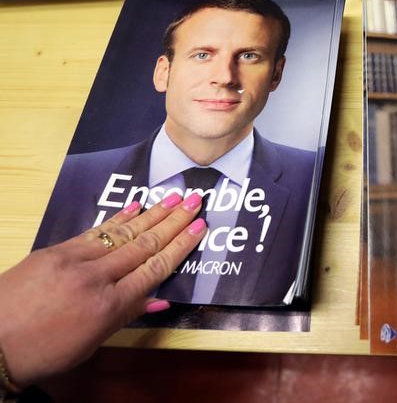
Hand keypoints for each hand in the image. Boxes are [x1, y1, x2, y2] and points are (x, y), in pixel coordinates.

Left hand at [0, 193, 206, 386]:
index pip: (155, 269)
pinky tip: (135, 207)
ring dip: (152, 214)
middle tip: (194, 201)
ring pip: (123, 233)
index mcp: (109, 306)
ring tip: (174, 198)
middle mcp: (96, 278)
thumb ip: (127, 314)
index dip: (180, 246)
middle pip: (144, 245)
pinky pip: (95, 231)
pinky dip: (117, 219)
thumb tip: (160, 298)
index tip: (199, 227)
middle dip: (173, 222)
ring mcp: (75, 261)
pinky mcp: (56, 251)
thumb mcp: (91, 342)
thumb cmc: (44, 351)